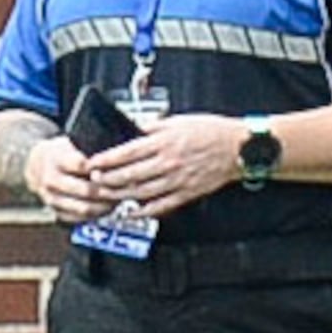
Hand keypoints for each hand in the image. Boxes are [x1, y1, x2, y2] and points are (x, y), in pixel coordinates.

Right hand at [24, 134, 108, 223]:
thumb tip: (115, 156)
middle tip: (122, 187)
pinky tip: (107, 207)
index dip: (100, 167)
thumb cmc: (62, 152)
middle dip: (106, 189)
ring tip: (117, 199)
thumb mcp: (71, 142)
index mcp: (57, 159)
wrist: (37, 166)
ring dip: (104, 206)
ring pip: (84, 208)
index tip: (114, 167)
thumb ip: (90, 149)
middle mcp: (51, 180)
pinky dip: (95, 215)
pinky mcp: (56, 212)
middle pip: (85, 190)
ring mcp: (52, 198)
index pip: (81, 165)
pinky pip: (80, 219)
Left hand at [83, 112, 247, 219]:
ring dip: (119, 195)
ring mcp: (177, 181)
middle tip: (93, 180)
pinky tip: (131, 211)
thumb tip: (131, 131)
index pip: (127, 152)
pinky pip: (160, 206)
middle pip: (129, 175)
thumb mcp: (178, 121)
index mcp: (164, 142)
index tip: (92, 162)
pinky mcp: (186, 193)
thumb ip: (153, 128)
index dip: (106, 159)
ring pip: (140, 192)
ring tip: (105, 194)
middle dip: (107, 179)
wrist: (239, 148)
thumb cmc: (211, 131)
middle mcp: (168, 163)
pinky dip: (143, 210)